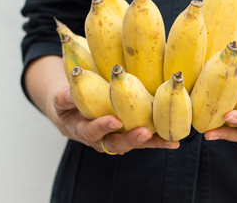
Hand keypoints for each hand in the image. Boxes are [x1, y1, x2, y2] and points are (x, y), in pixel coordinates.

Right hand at [52, 86, 179, 154]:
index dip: (103, 127)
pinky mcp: (131, 132)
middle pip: (117, 144)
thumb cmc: (68, 104)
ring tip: (169, 140)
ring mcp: (118, 137)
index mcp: (83, 129)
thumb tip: (69, 92)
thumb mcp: (60, 100)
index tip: (114, 120)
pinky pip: (146, 139)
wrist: (74, 113)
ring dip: (152, 142)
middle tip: (144, 133)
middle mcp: (103, 138)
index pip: (93, 131)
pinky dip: (160, 141)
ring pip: (135, 143)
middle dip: (132, 139)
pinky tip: (175, 140)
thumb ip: (64, 97)